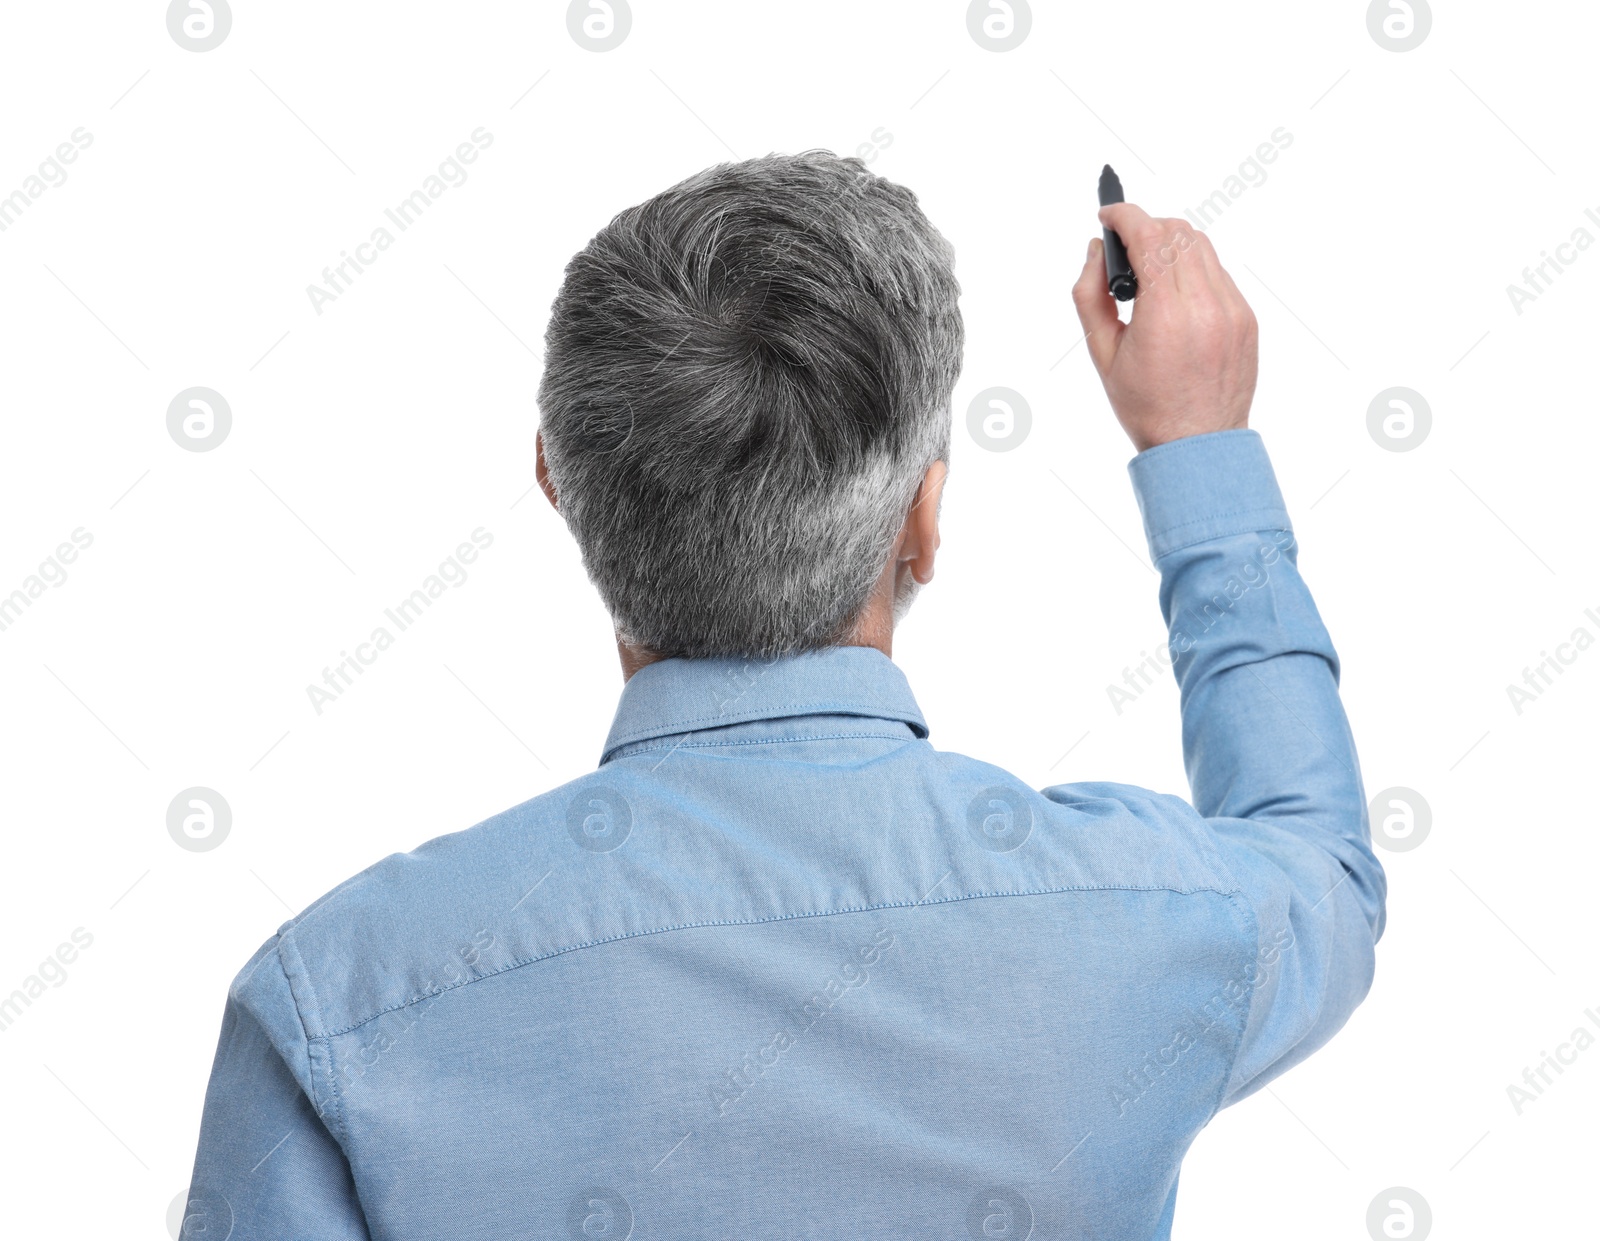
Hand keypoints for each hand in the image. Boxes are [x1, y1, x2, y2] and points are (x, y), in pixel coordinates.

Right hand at [1070, 202, 1257, 452]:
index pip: (1148, 235)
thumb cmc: (1145, 406)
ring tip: (1150, 272)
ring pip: (1202, 247)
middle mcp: (1205, 305)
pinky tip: (1176, 297)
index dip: (1124, 215)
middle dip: (1147, 228)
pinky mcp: (1247, 319)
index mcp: (1166, 314)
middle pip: (1177, 232)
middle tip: (1124, 247)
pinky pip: (1219, 274)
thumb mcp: (1102, 352)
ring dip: (1171, 245)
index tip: (1107, 215)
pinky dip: (1193, 271)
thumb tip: (1095, 251)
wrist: (1196, 445)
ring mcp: (1232, 310)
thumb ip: (1090, 295)